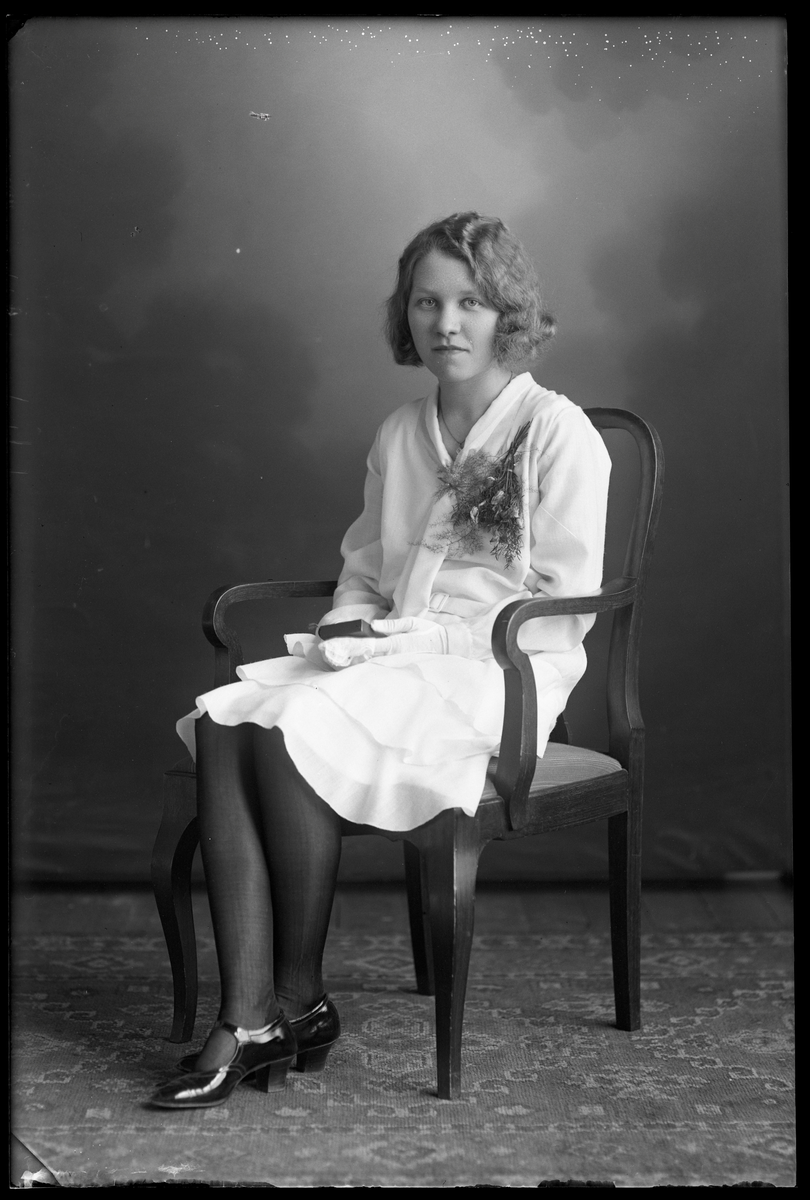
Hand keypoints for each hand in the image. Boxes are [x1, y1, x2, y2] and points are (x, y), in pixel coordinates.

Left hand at [318, 617, 449, 669]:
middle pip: (360, 656)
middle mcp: (390, 656)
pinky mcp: (394, 666)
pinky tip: (346, 662)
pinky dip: (359, 664)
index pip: (366, 644)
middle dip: (341, 653)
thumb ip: (392, 624)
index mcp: (394, 644)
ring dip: (347, 660)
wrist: (445, 647)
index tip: (331, 644)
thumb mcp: (412, 622)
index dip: (347, 644)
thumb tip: (374, 624)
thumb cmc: (428, 633)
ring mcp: (392, 663)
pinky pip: (374, 666)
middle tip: (323, 651)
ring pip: (365, 663)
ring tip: (329, 656)